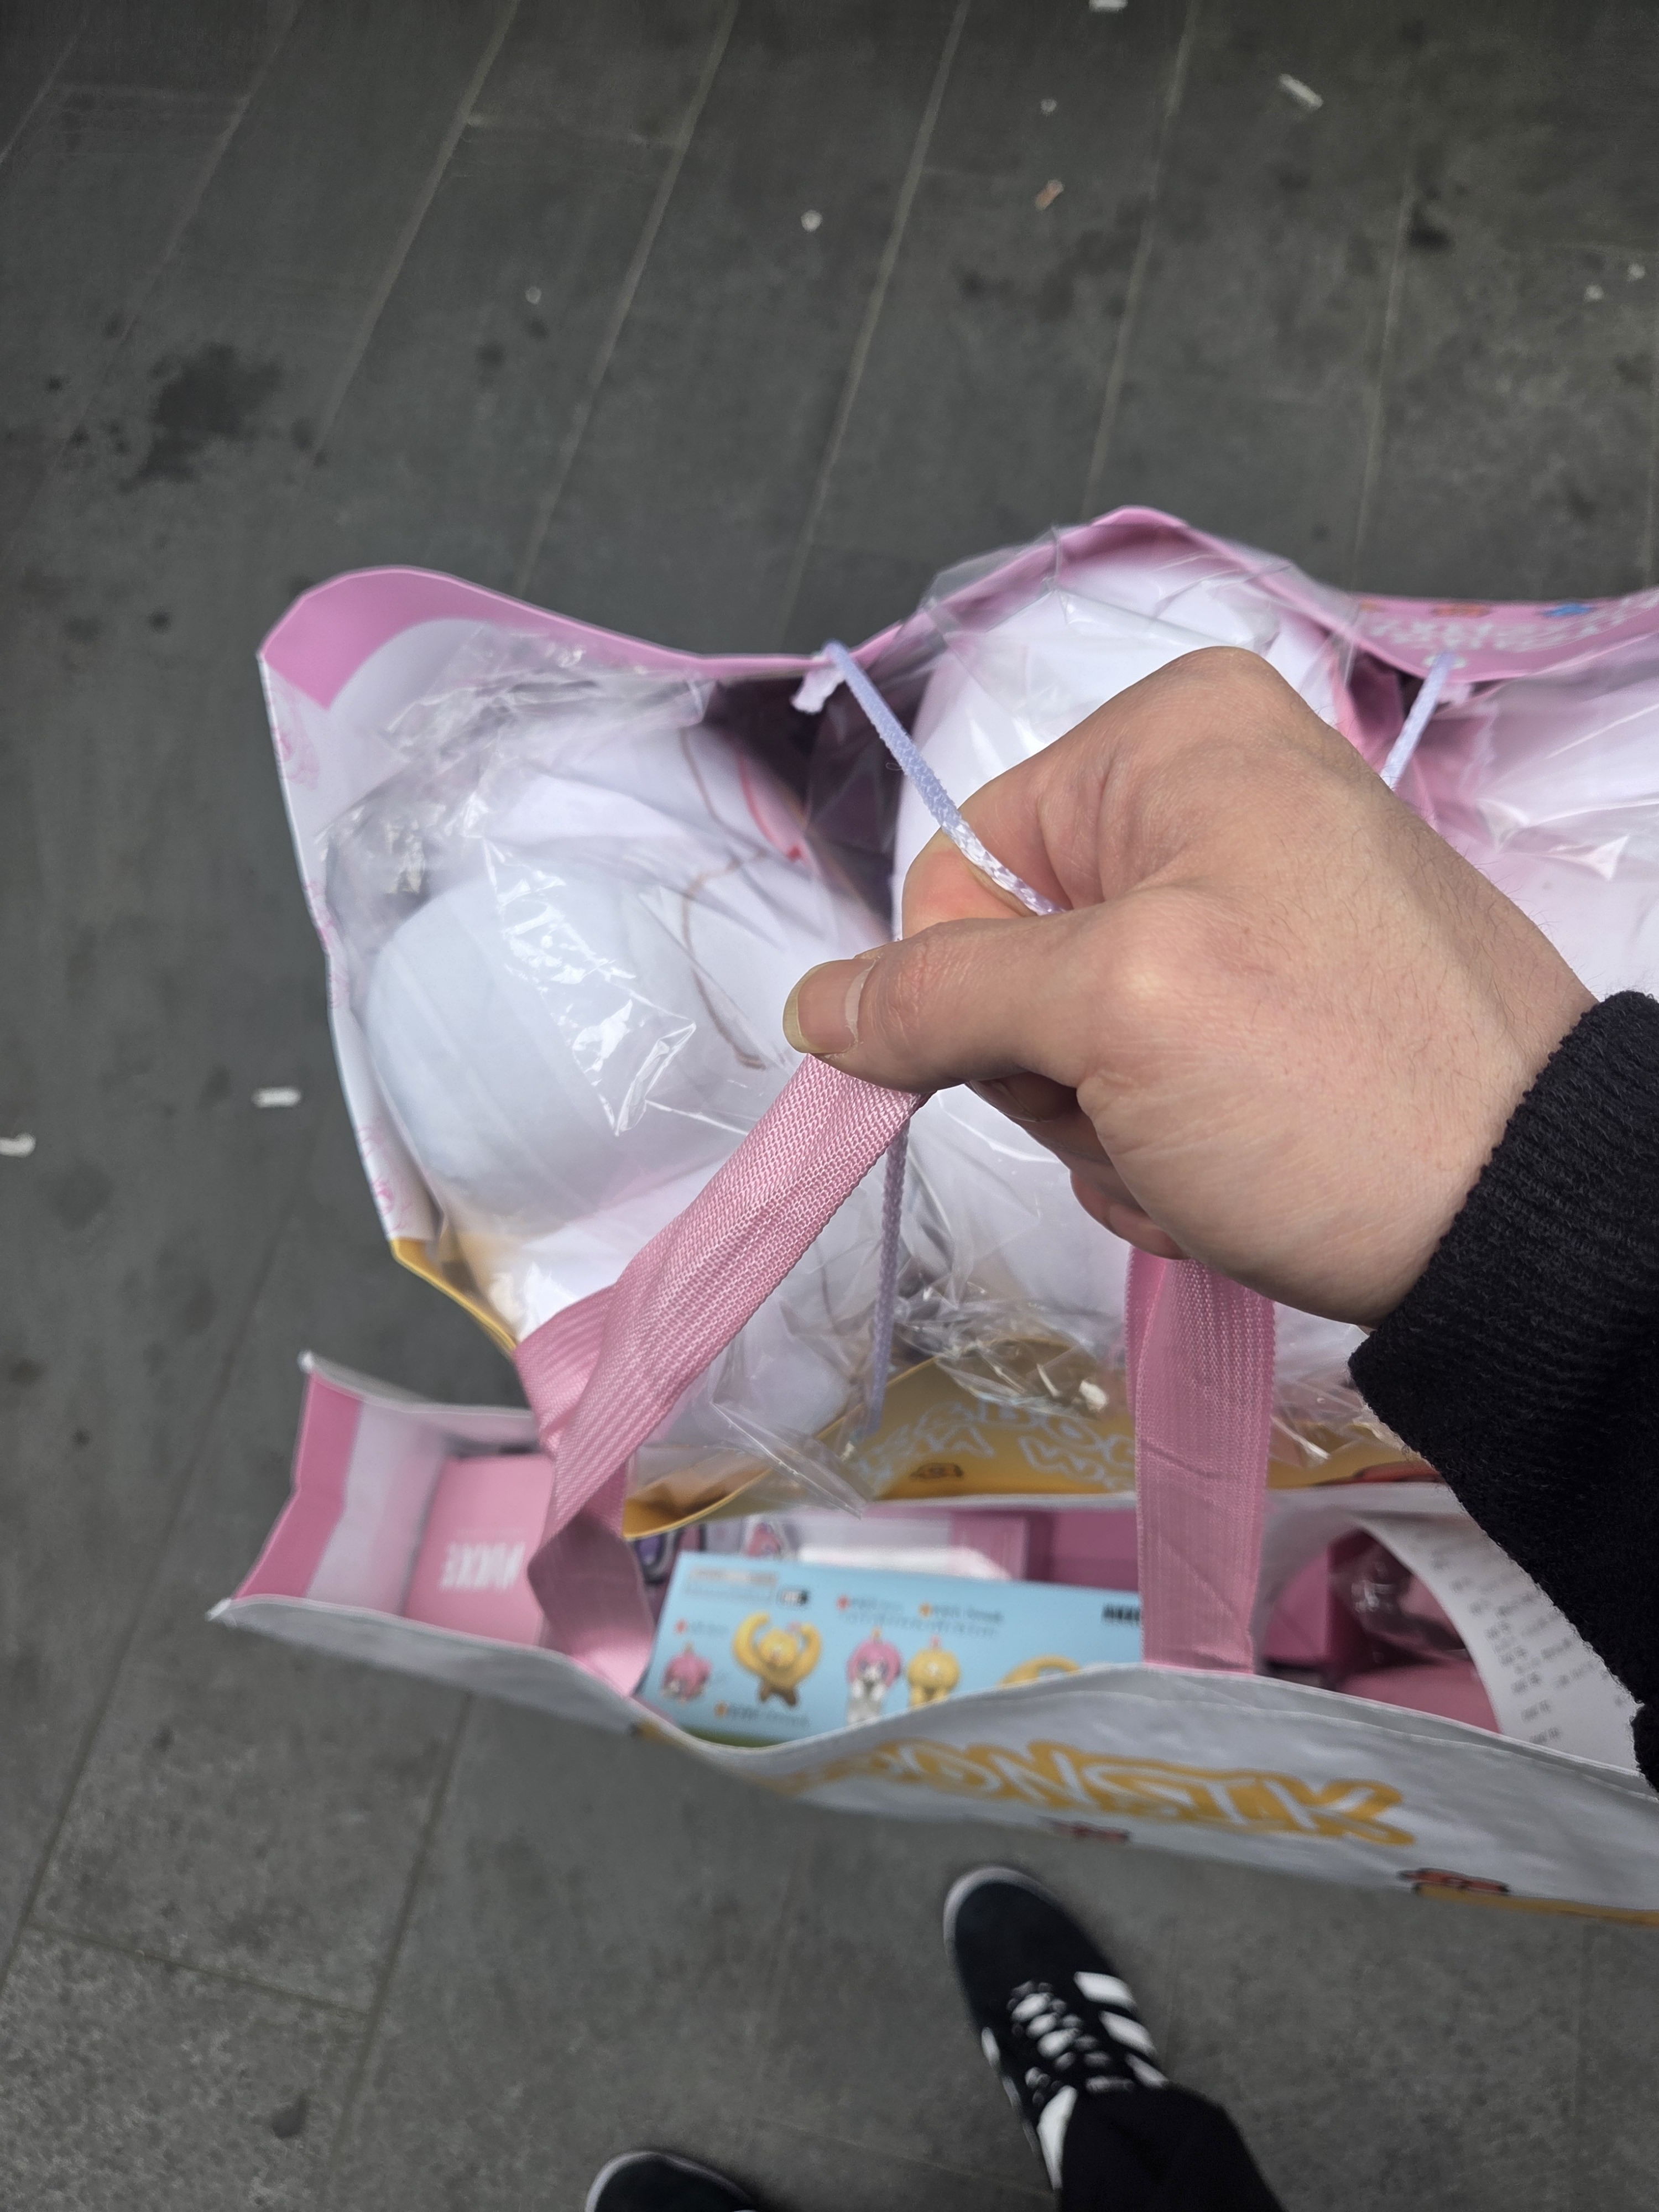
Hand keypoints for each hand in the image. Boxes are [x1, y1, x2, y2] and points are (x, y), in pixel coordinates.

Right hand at [783, 648, 1592, 1325]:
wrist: (1527, 1224)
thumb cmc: (1332, 1082)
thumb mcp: (1114, 1014)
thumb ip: (939, 999)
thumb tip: (809, 1006)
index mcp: (1172, 740)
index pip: (959, 872)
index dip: (972, 993)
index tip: (1060, 1060)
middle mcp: (1211, 803)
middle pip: (1013, 966)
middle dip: (1061, 1078)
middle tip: (1152, 1110)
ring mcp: (1247, 916)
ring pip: (1071, 1051)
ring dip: (1112, 1135)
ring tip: (1208, 1151)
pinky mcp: (1274, 1011)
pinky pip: (1142, 1090)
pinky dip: (1166, 1156)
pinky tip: (1237, 1174)